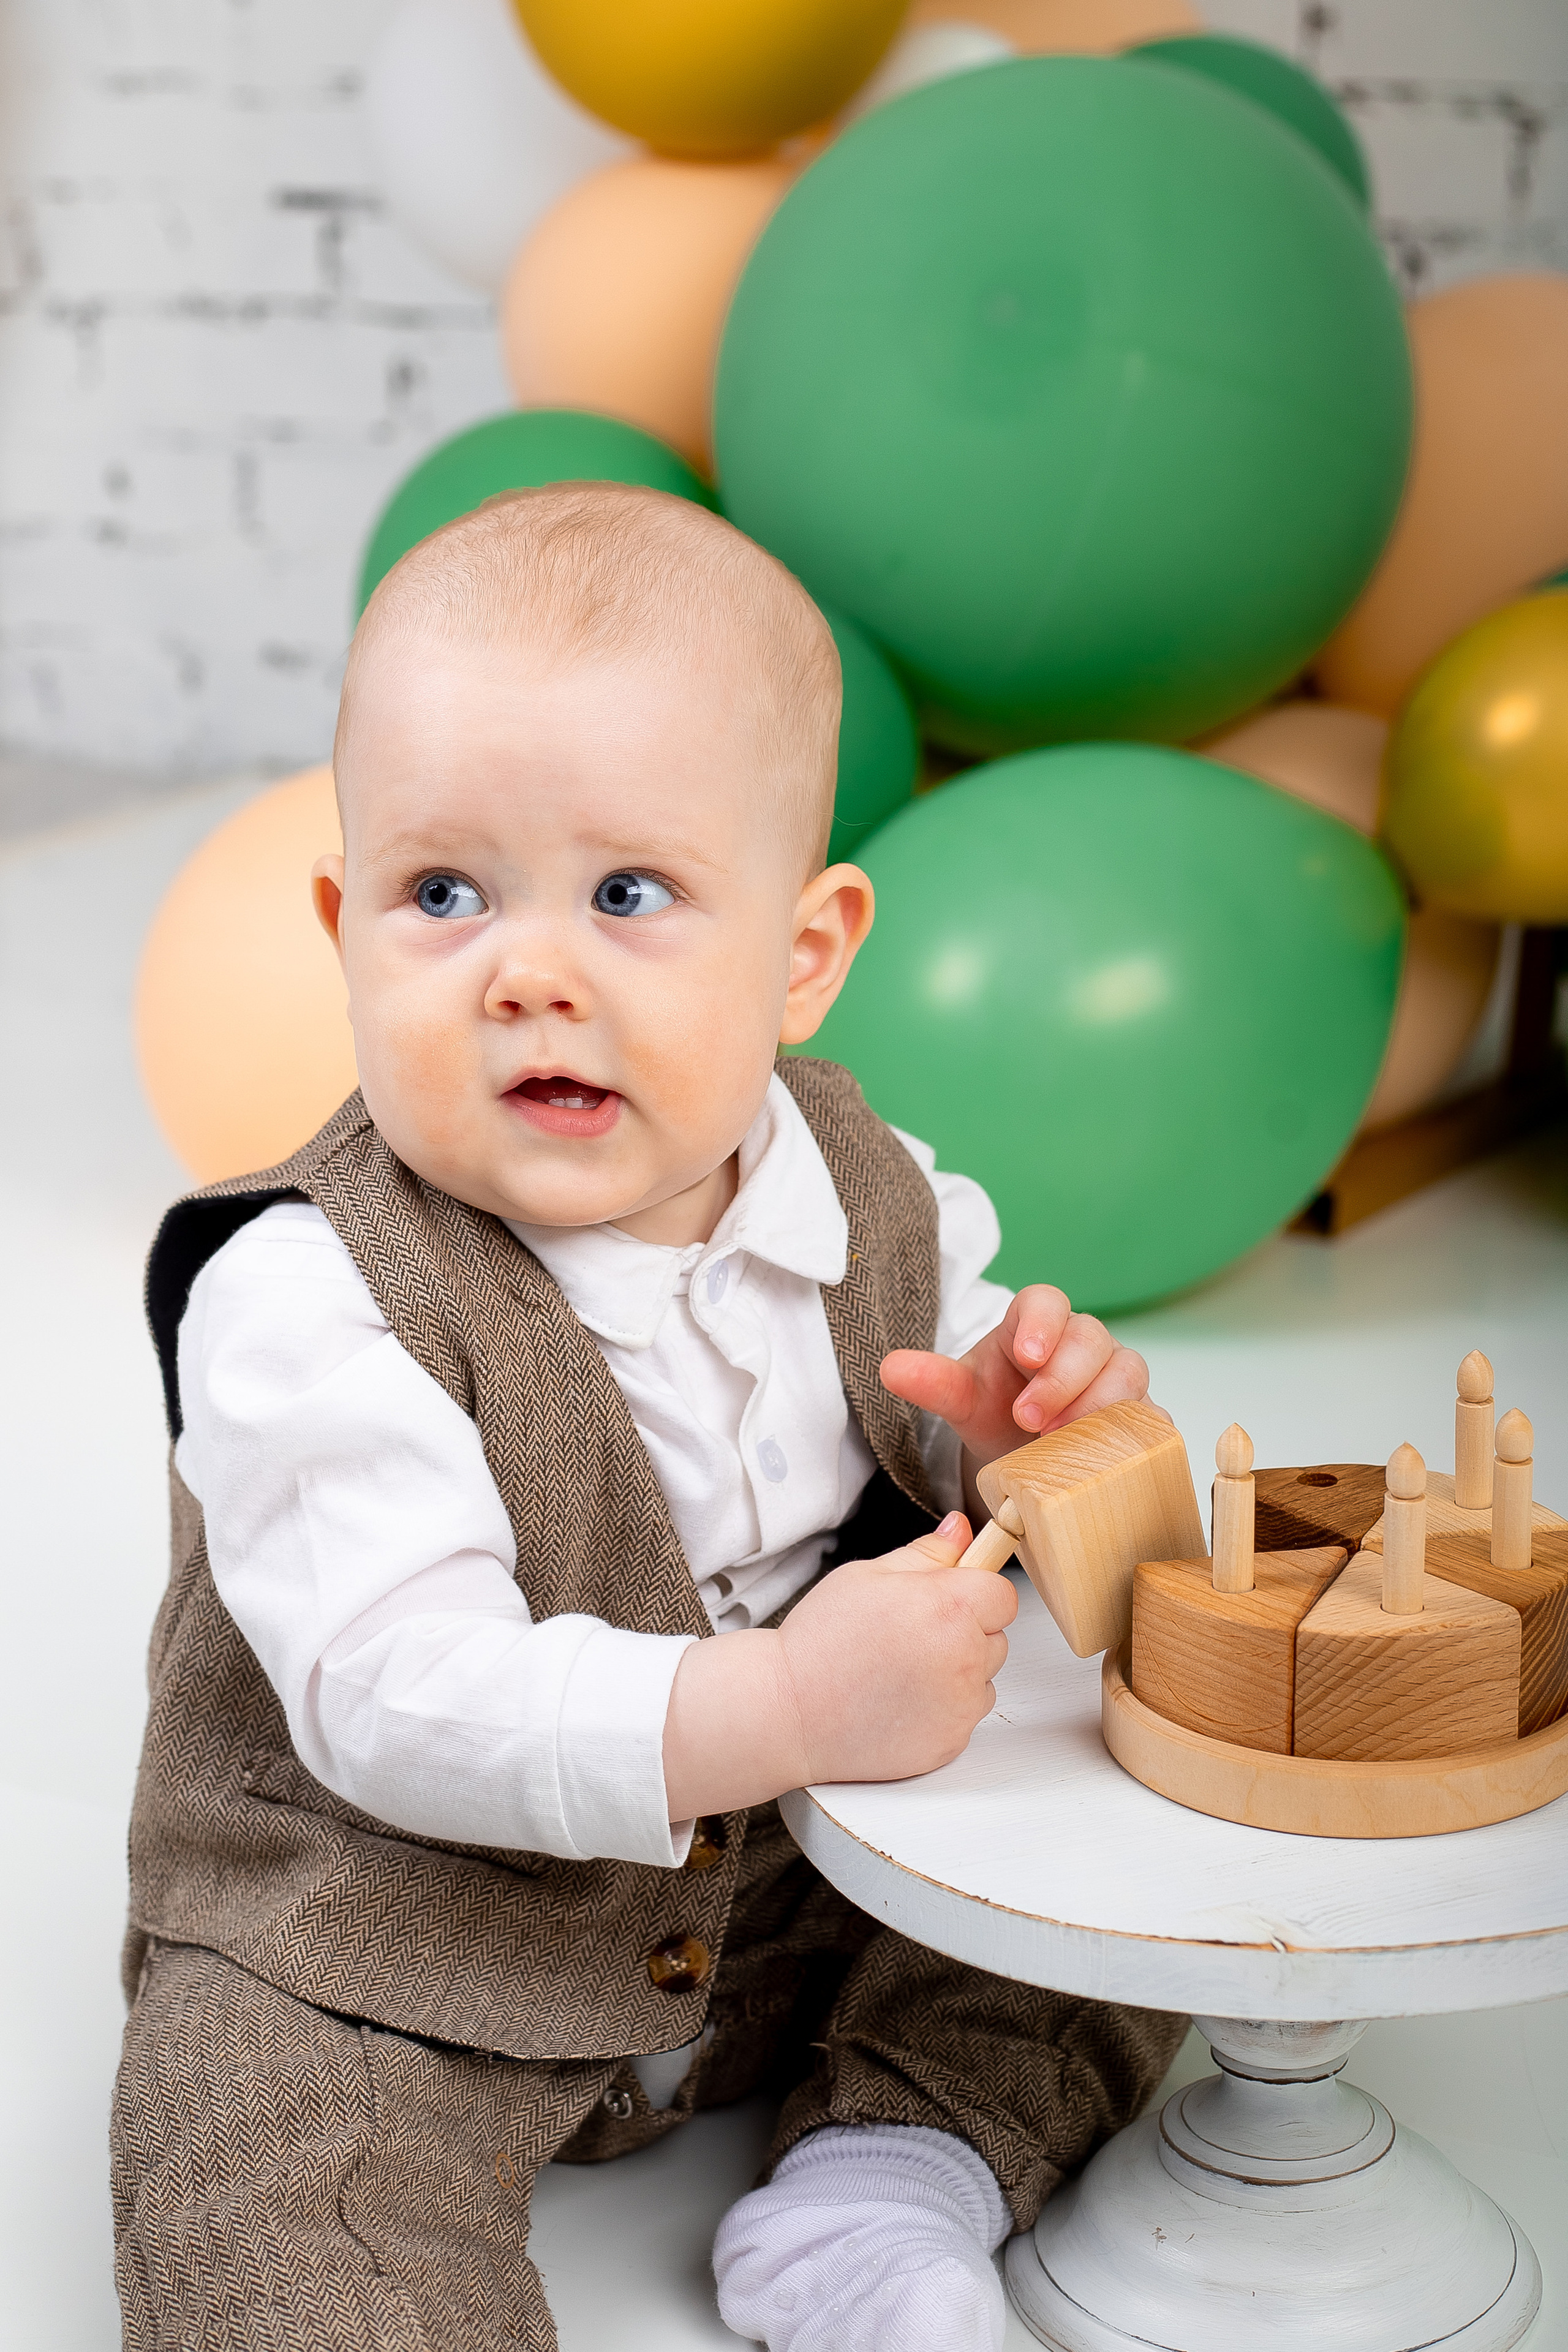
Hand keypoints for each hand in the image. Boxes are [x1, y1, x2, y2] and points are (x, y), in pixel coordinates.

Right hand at [661, 1514, 1015, 1816]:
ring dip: (958, 1671)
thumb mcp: (867, 1576)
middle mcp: (964, 1658)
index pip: (1003, 1594)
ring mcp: (960, 1706)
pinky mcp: (951, 1743)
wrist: (786, 1711)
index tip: (949, 1598)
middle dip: (965, 1631)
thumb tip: (960, 1530)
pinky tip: (901, 1701)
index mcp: (949, 1607)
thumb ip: (926, 1553)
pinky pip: (965, 1715)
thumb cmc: (819, 1641)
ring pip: (983, 1677)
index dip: (976, 1592)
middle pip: (996, 1637)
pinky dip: (944, 1709)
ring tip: (901, 1671)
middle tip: (911, 1635)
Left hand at [880, 1285, 1152, 1468]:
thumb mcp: (962, 1399)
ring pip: (1127, 1372)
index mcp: (1034, 1326)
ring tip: (1064, 1442)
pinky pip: (1152, 1416)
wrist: (1026, 1451)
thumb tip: (889, 1368)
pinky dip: (1136, 1434)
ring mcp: (1115, 1377)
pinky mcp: (1139, 1415)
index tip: (1026, 1355)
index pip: (1046, 1301)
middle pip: (1090, 1338)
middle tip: (1030, 1420)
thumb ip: (932, 1382)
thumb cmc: (997, 1411)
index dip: (1041, 1323)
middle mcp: (1081, 1344)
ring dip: (1098, 1406)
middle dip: (1062, 1379)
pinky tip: (1112, 1457)